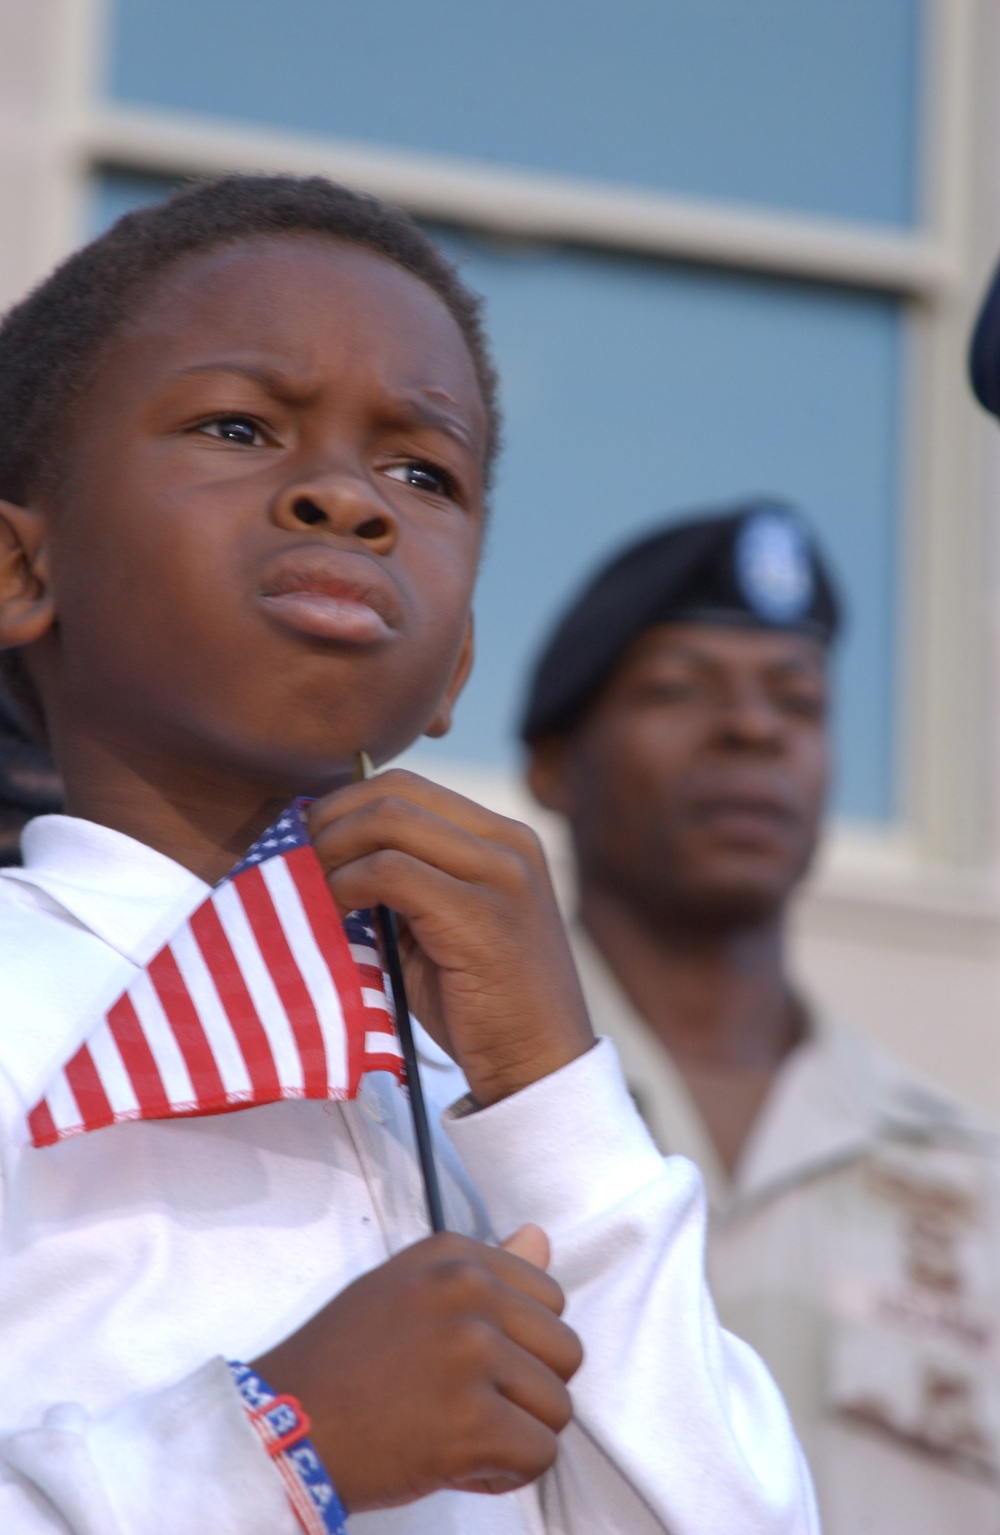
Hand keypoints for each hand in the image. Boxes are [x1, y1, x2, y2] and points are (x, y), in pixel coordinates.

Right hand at [251, 1226, 582, 1511]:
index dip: (520, 1344)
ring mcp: (472, 1354)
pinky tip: (457, 1465)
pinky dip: (505, 1474)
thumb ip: (483, 1268)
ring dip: (516, 1435)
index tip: (472, 1365)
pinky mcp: (473, 1421)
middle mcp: (467, 1292)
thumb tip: (541, 1238)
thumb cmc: (342, 1362)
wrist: (282, 1427)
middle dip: (528, 1391)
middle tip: (469, 1406)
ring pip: (558, 1407)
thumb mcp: (408, 1289)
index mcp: (453, 1257)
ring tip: (458, 1434)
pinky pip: (540, 1456)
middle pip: (565, 1351)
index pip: (550, 1296)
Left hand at [308, 769, 594, 1105]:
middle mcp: (510, 844)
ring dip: (332, 850)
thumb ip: (406, 883)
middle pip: (395, 792)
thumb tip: (327, 853)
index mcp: (505, 838)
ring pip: (389, 822)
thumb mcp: (445, 927)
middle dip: (331, 817)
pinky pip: (390, 872)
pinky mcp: (480, 915)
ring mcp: (501, 875)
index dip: (346, 803)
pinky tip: (332, 913)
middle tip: (294, 859)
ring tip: (306, 887)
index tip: (308, 841)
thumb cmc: (483, 1007)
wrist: (538, 1069)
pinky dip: (346, 885)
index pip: (409, 787)